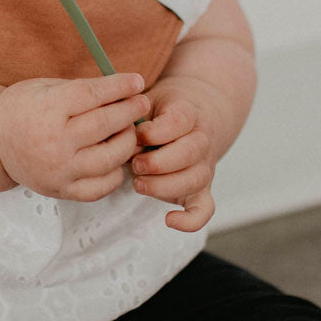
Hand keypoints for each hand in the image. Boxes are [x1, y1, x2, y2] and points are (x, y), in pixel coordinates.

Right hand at [0, 72, 149, 201]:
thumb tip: (125, 89)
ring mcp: (59, 170)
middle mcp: (54, 143)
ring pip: (111, 157)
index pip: (93, 95)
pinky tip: (114, 159)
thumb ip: (84, 90)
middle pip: (106, 124)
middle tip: (141, 103)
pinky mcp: (62, 190)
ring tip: (128, 130)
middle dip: (130, 111)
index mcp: (47, 110)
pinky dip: (115, 172)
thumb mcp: (46, 88)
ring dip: (127, 141)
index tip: (138, 82)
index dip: (120, 87)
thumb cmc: (23, 108)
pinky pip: (101, 186)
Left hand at [130, 81, 218, 231]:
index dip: (154, 131)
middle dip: (157, 162)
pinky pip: (204, 209)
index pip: (179, 120)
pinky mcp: (201, 189)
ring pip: (195, 180)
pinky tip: (168, 220)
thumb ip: (132, 111)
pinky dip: (190, 221)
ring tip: (138, 183)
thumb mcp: (146, 99)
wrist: (195, 115)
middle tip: (135, 163)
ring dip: (163, 186)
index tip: (136, 134)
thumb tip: (116, 131)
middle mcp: (202, 140)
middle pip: (190, 152)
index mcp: (188, 113)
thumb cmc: (161, 110)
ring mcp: (204, 166)